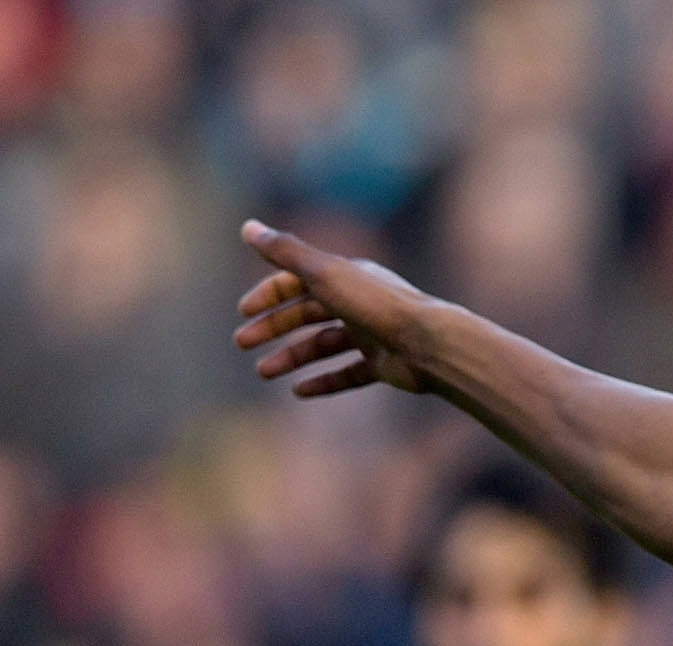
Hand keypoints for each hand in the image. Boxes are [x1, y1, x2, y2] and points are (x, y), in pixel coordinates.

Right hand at [233, 220, 434, 397]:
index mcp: (346, 277)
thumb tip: (247, 227)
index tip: (243, 312)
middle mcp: (359, 303)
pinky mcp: (384, 364)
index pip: (298, 282)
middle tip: (242, 343)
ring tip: (263, 372)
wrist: (430, 344)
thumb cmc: (376, 305)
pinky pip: (348, 373)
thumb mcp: (324, 274)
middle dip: (273, 327)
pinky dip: (324, 381)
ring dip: (292, 357)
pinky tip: (299, 391)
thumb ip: (286, 253)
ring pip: (324, 345)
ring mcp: (373, 334)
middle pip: (307, 314)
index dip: (269, 295)